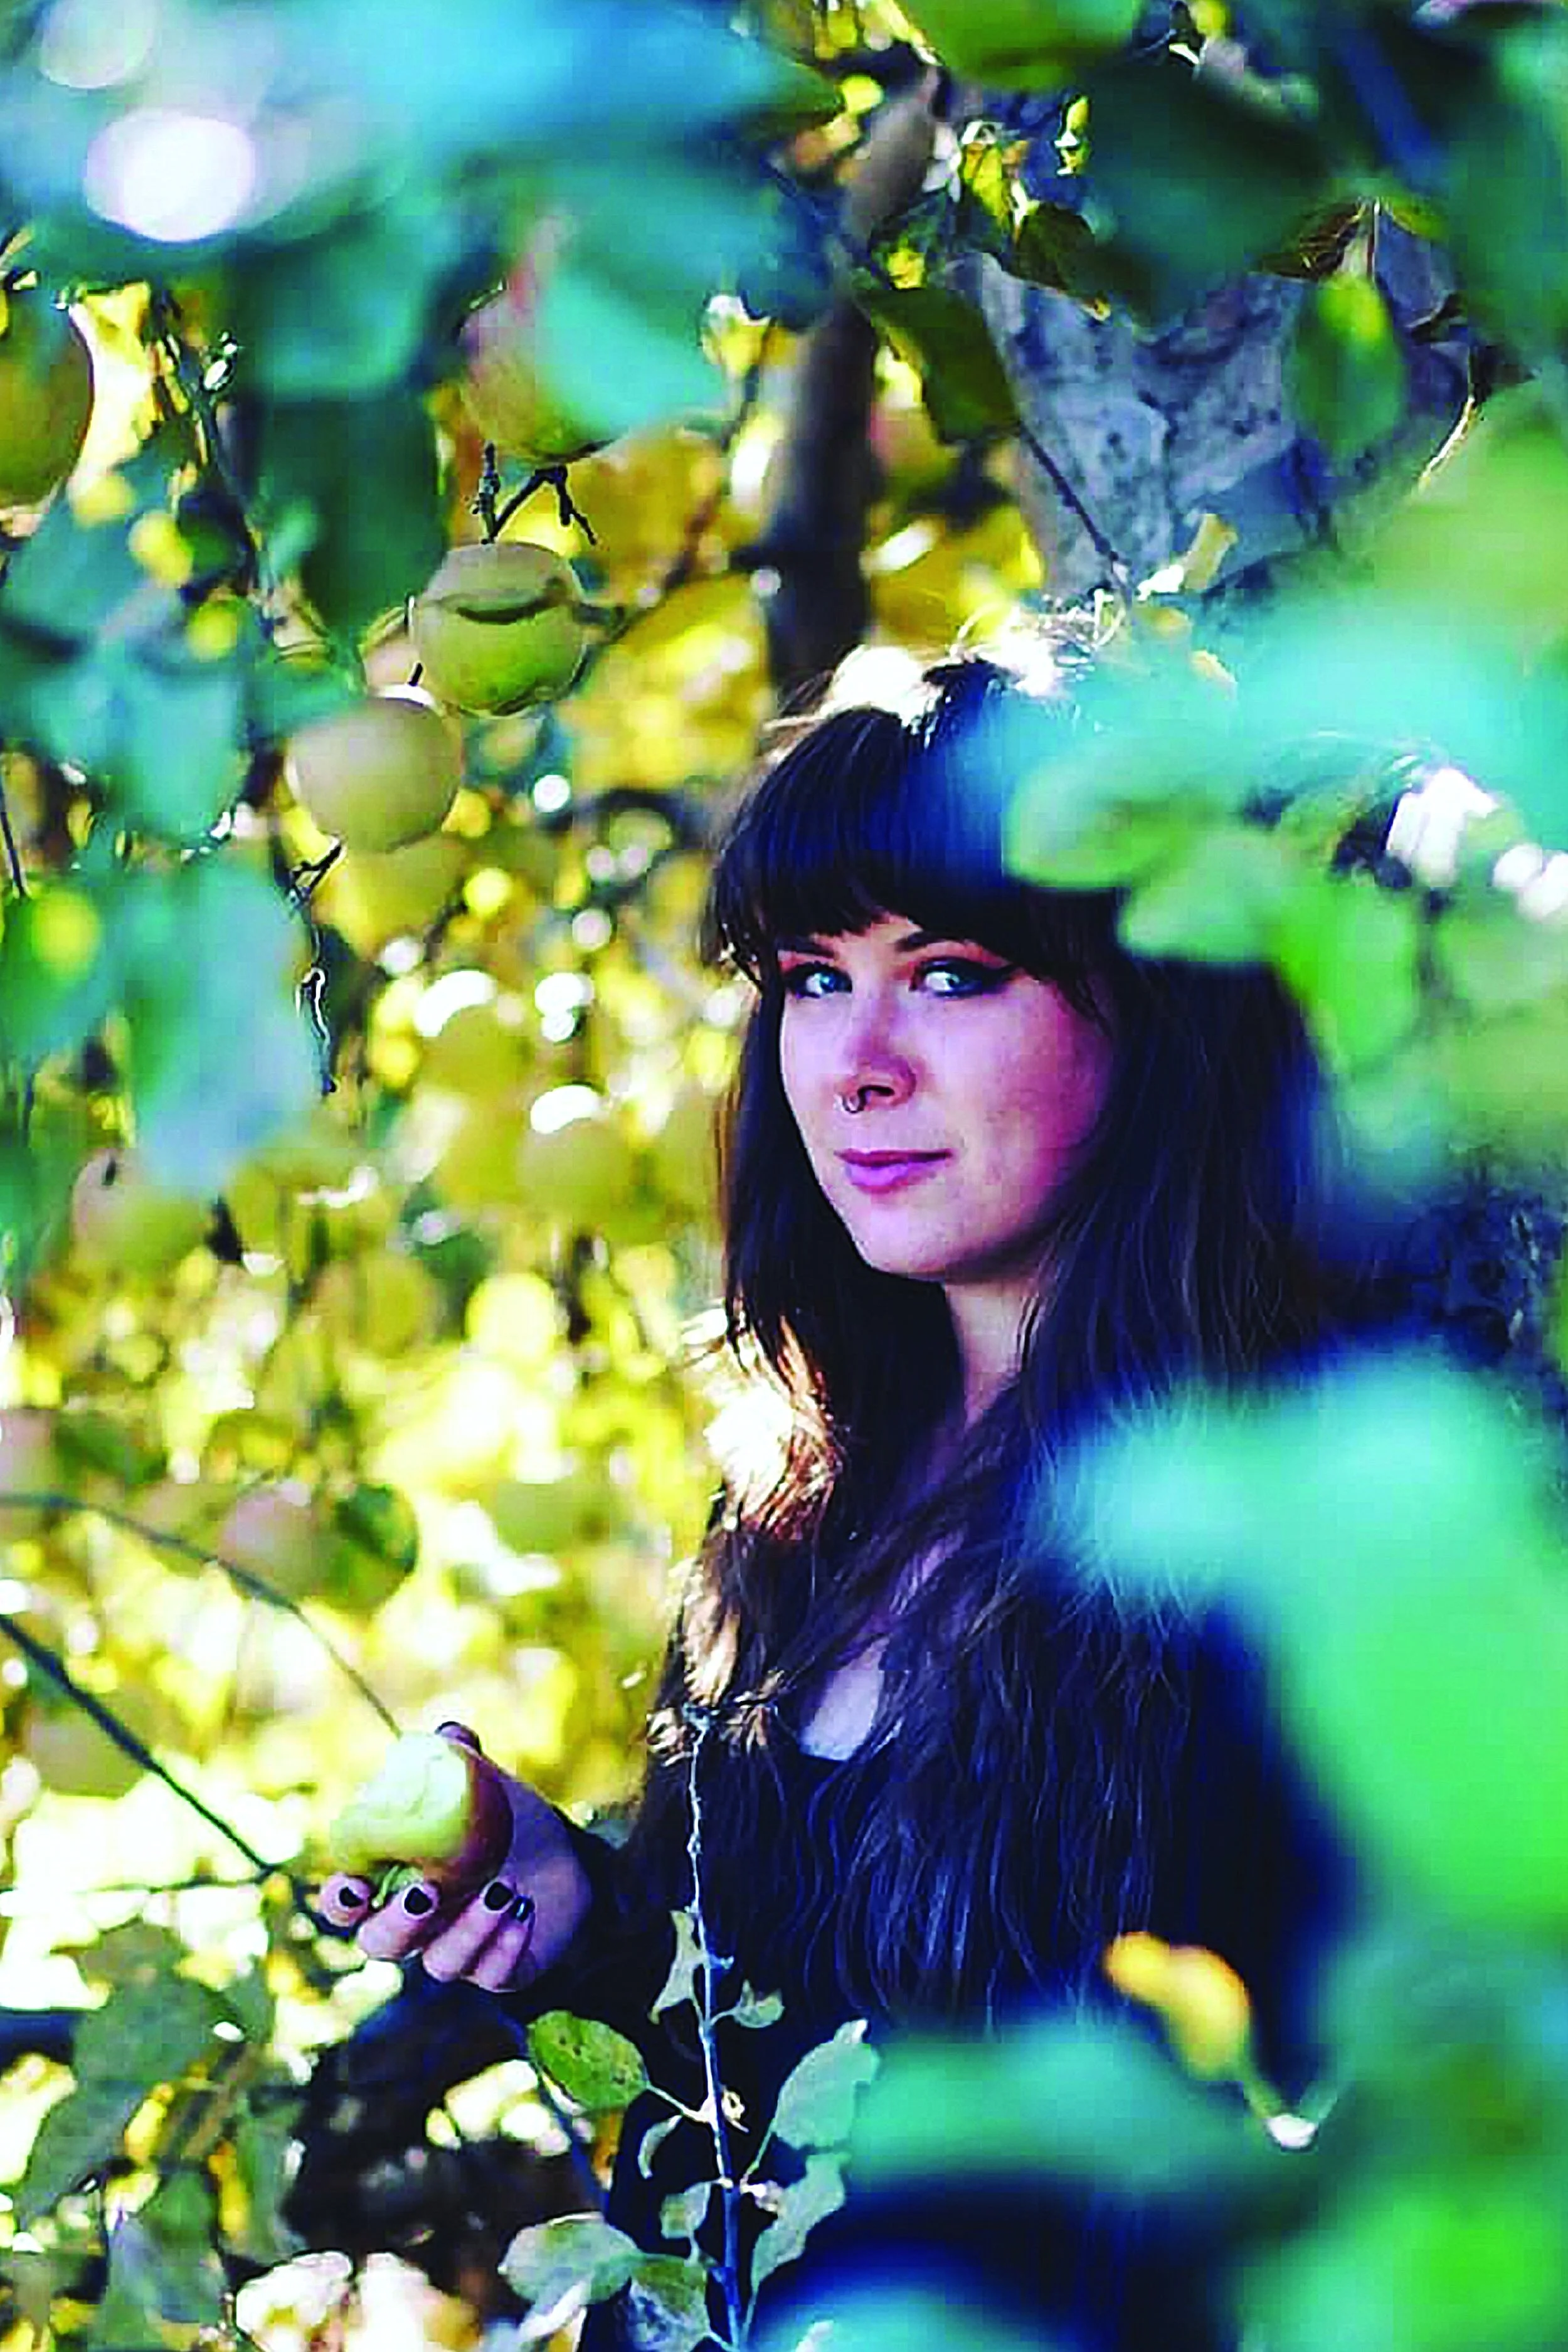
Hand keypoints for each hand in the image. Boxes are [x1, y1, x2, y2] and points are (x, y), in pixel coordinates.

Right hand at [317, 1723, 592, 1992]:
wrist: (565, 1856)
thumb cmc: (505, 1821)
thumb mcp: (483, 1785)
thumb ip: (458, 1757)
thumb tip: (450, 1734)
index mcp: (393, 1882)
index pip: (346, 1904)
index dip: (341, 1901)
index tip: (355, 1886)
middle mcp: (415, 1927)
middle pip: (380, 1944)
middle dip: (398, 1923)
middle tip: (428, 1891)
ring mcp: (454, 1953)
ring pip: (440, 1964)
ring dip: (468, 1928)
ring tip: (503, 1886)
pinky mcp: (496, 1973)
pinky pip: (490, 1975)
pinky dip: (504, 1945)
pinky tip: (524, 1909)